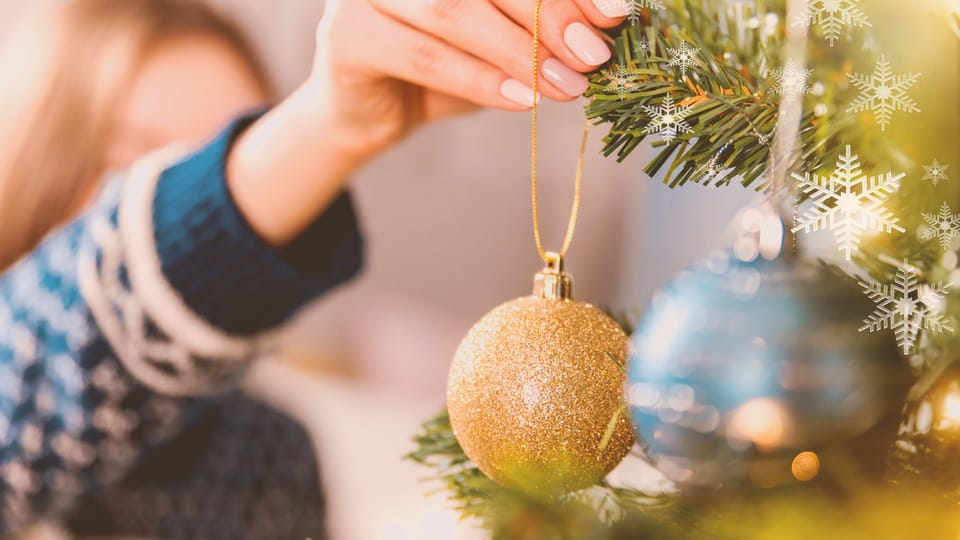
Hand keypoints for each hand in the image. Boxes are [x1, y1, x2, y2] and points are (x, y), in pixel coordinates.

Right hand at [227, 0, 627, 245]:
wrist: (375, 113)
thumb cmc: (447, 67)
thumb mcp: (504, 41)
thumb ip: (543, 25)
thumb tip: (608, 21)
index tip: (616, 13)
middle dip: (550, 15)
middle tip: (592, 56)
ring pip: (455, 12)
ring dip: (520, 53)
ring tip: (566, 88)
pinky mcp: (348, 36)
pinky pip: (424, 55)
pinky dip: (479, 80)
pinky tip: (521, 102)